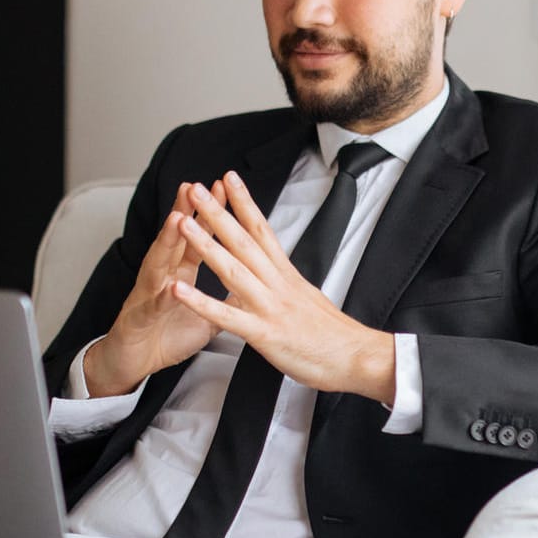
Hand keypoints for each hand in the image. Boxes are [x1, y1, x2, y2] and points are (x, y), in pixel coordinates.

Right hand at [83, 181, 224, 396]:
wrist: (133, 363)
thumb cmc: (166, 336)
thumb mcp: (204, 315)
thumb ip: (224, 297)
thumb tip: (249, 285)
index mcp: (179, 274)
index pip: (197, 238)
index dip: (211, 216)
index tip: (224, 190)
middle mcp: (161, 277)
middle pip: (175, 240)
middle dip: (186, 212)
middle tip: (196, 187)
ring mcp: (147, 296)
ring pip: (158, 264)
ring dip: (168, 241)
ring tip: (178, 219)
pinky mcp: (139, 320)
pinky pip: (152, 307)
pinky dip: (161, 297)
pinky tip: (170, 286)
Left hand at [169, 172, 396, 402]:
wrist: (358, 357)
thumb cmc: (336, 336)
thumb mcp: (309, 300)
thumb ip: (287, 287)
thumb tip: (277, 278)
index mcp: (288, 276)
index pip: (263, 230)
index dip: (245, 202)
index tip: (230, 179)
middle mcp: (278, 284)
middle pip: (244, 240)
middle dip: (218, 212)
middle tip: (196, 189)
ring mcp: (271, 307)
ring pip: (233, 269)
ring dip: (206, 244)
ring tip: (183, 223)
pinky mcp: (265, 334)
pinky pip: (226, 316)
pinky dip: (201, 302)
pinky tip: (179, 290)